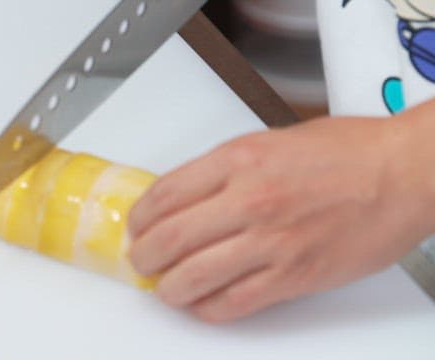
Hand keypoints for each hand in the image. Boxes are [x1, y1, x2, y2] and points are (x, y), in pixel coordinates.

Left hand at [128, 108, 434, 322]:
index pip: (165, 193)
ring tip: (164, 287)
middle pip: (169, 238)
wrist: (401, 173)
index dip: (140, 216)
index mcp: (239, 159)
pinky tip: (201, 303)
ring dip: (168, 288)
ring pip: (194, 276)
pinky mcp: (293, 275)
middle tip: (141, 261)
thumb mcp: (270, 141)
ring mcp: (271, 240)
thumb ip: (225, 170)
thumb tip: (186, 197)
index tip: (137, 226)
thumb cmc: (345, 152)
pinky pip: (234, 302)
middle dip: (144, 256)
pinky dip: (208, 308)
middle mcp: (249, 199)